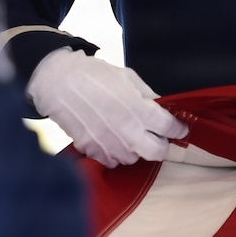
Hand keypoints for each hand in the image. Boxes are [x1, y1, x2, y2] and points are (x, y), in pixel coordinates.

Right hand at [25, 48, 188, 165]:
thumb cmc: (92, 75)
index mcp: (141, 110)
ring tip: (127, 133)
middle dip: (161, 143)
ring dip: (136, 148)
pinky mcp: (94, 151)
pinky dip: (114, 152)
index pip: (171, 129)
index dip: (178, 127)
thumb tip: (162, 108)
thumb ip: (148, 96)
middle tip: (156, 134)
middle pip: (159, 152)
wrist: (57, 83)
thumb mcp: (127, 77)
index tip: (177, 127)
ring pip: (135, 158)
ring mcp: (110, 145)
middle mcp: (129, 132)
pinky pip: (112, 161)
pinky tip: (109, 137)